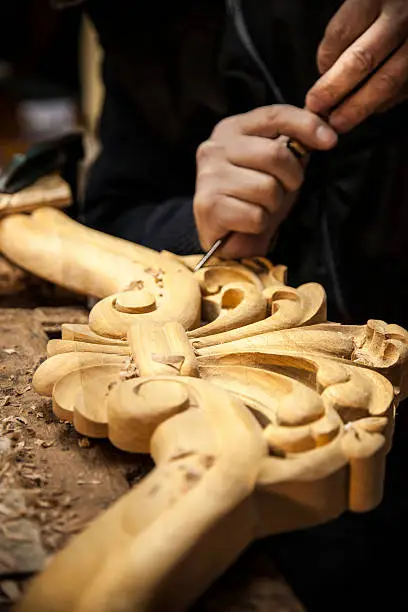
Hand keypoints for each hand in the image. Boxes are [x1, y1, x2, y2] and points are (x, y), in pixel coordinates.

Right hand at [193, 105, 337, 258]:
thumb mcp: (276, 166)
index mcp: (231, 130)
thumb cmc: (253, 198)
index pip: (274, 116)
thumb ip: (292, 144)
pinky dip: (260, 224)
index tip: (330, 140)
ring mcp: (208, 177)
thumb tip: (323, 129)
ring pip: (267, 188)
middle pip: (275, 154)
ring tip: (261, 207)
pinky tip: (248, 223)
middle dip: (291, 178)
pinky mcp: (208, 206)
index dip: (306, 125)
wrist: (227, 237)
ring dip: (273, 205)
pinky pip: (255, 215)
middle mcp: (214, 148)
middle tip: (284, 189)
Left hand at [306, 0, 407, 132]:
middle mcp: (401, 17)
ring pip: (386, 81)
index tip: (316, 72)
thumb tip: (326, 73)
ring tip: (339, 122)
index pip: (340, 34)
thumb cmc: (390, 6)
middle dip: (334, 90)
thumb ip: (349, 31)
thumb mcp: (367, 3)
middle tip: (316, 108)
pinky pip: (404, 88)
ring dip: (359, 106)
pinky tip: (371, 107)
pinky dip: (384, 102)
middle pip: (360, 61)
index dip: (324, 62)